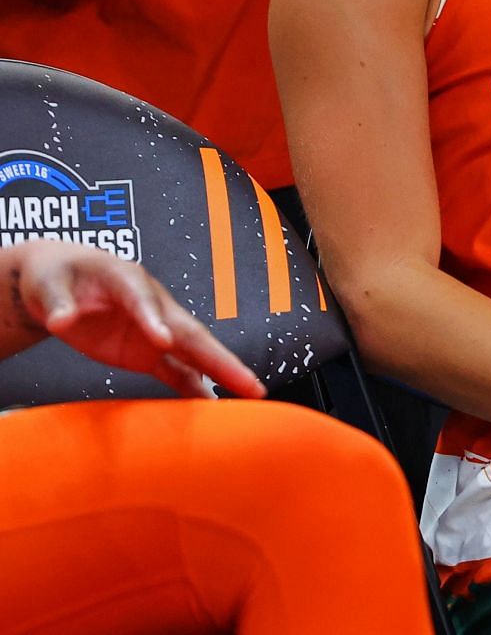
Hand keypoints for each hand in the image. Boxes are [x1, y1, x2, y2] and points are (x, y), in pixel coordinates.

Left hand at [9, 241, 264, 398]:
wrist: (61, 284)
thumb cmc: (58, 276)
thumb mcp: (49, 284)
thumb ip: (57, 303)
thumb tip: (61, 321)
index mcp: (127, 279)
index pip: (143, 300)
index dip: (154, 319)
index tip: (163, 342)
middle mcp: (153, 306)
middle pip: (190, 332)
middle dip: (219, 357)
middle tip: (248, 381)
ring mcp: (154, 330)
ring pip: (193, 353)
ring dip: (221, 373)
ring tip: (250, 395)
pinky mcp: (146, 352)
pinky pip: (176, 371)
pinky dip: (195, 388)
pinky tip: (212, 406)